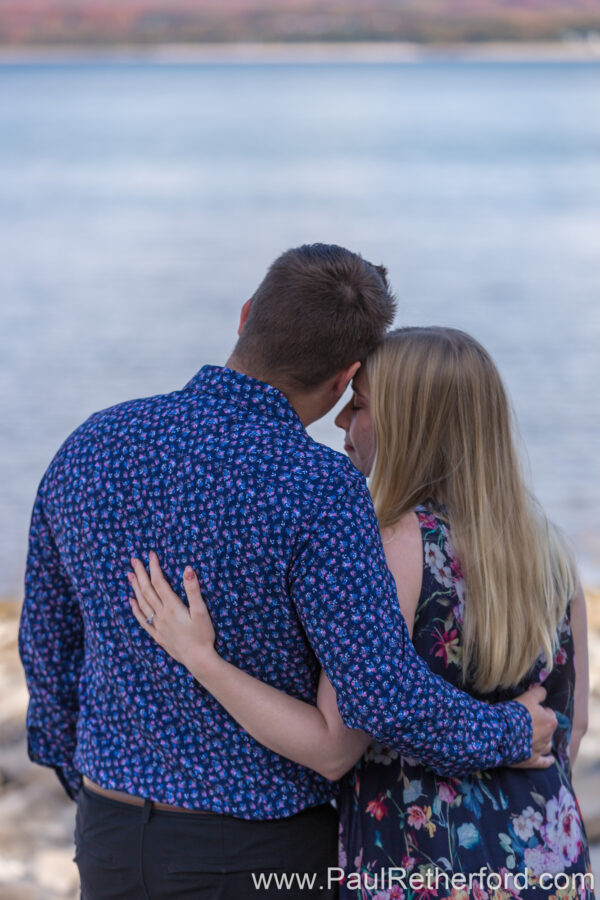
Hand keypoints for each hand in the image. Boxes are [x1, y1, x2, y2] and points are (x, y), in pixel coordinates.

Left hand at [128, 552, 216, 673]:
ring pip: (142, 603)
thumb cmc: (203, 635)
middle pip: (147, 590)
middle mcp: (161, 615)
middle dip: (140, 574)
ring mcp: (157, 626)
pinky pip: (142, 620)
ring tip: (130, 575)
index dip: (154, 567)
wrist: (198, 660)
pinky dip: (135, 609)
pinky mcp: (157, 635)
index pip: (159, 582)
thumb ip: (193, 590)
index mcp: (172, 607)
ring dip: (135, 588)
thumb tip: (187, 569)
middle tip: (134, 560)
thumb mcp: (202, 611)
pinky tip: (131, 602)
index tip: (151, 554)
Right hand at [510, 685, 556, 769]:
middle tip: (529, 721)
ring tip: (534, 736)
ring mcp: (541, 750)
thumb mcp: (527, 697)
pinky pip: (545, 762)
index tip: (531, 709)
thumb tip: (544, 691)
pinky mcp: (533, 760)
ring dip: (544, 740)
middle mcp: (549, 736)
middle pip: (548, 728)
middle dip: (542, 725)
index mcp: (550, 721)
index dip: (540, 709)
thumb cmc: (514, 713)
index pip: (549, 712)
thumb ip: (538, 693)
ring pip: (547, 744)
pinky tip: (550, 759)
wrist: (500, 734)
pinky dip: (548, 760)